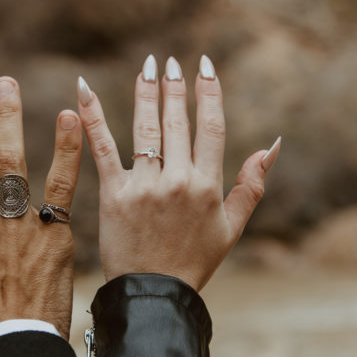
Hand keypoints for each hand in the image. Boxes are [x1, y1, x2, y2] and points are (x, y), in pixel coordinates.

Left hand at [77, 54, 280, 291]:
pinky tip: (84, 89)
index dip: (208, 93)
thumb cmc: (194, 262)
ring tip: (147, 66)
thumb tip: (272, 144)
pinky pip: (102, 148)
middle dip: (175, 87)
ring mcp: (144, 186)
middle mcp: (178, 181)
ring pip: (146, 128)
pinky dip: (93, 116)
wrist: (154, 295)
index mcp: (208, 186)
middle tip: (170, 62)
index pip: (211, 127)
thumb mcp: (232, 227)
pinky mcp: (113, 194)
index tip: (204, 67)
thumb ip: (251, 184)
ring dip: (146, 92)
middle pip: (177, 122)